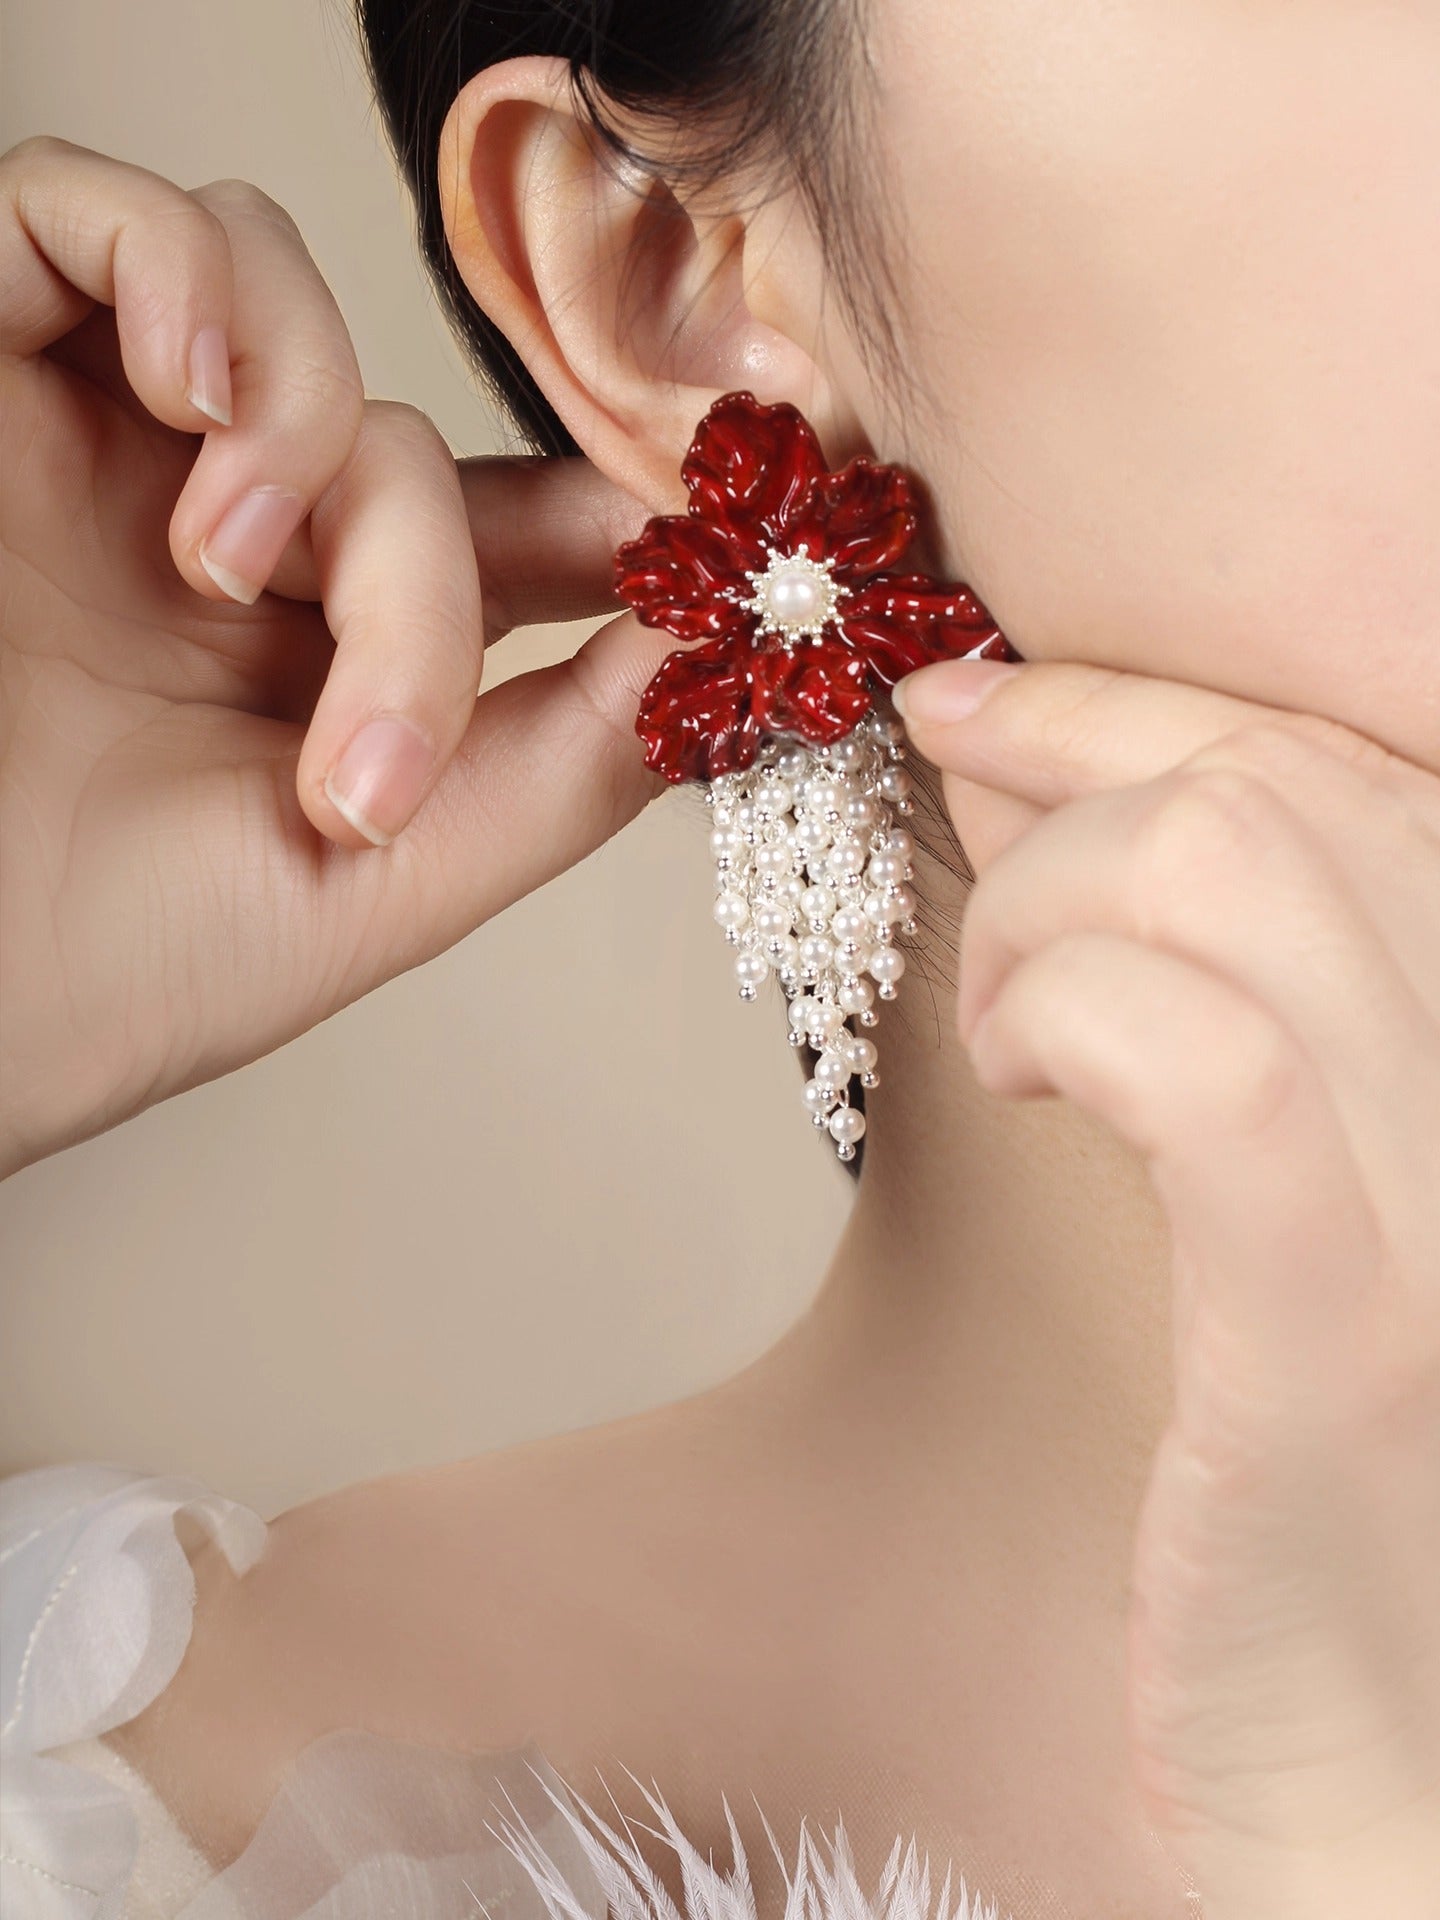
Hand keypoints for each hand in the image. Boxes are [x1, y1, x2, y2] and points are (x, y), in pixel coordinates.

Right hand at [0, 137, 661, 1179]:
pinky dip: (169, 266)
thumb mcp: (391, 881)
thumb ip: (566, 766)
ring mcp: (98, 450)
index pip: (496, 527)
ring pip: (272, 294)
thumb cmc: (117, 970)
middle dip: (415, 576)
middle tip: (367, 760)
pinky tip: (180, 389)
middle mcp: (220, 538)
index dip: (606, 507)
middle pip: (398, 440)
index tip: (709, 523)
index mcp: (318, 653)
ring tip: (227, 563)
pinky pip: (81, 207)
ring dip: (299, 407)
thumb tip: (719, 649)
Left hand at [896, 658, 1439, 1918]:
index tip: (970, 696)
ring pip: (1235, 882)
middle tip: (955, 843)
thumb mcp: (1271, 1181)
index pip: (1328, 767)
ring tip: (1003, 1023)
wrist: (1399, 1773)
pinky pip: (1219, 1073)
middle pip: (1270, 796)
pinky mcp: (1348, 1342)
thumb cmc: (1310, 1467)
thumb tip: (1026, 778)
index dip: (1126, 699)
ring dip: (1049, 910)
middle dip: (1067, 777)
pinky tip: (1024, 1078)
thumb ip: (1187, 978)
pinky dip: (1078, 1019)